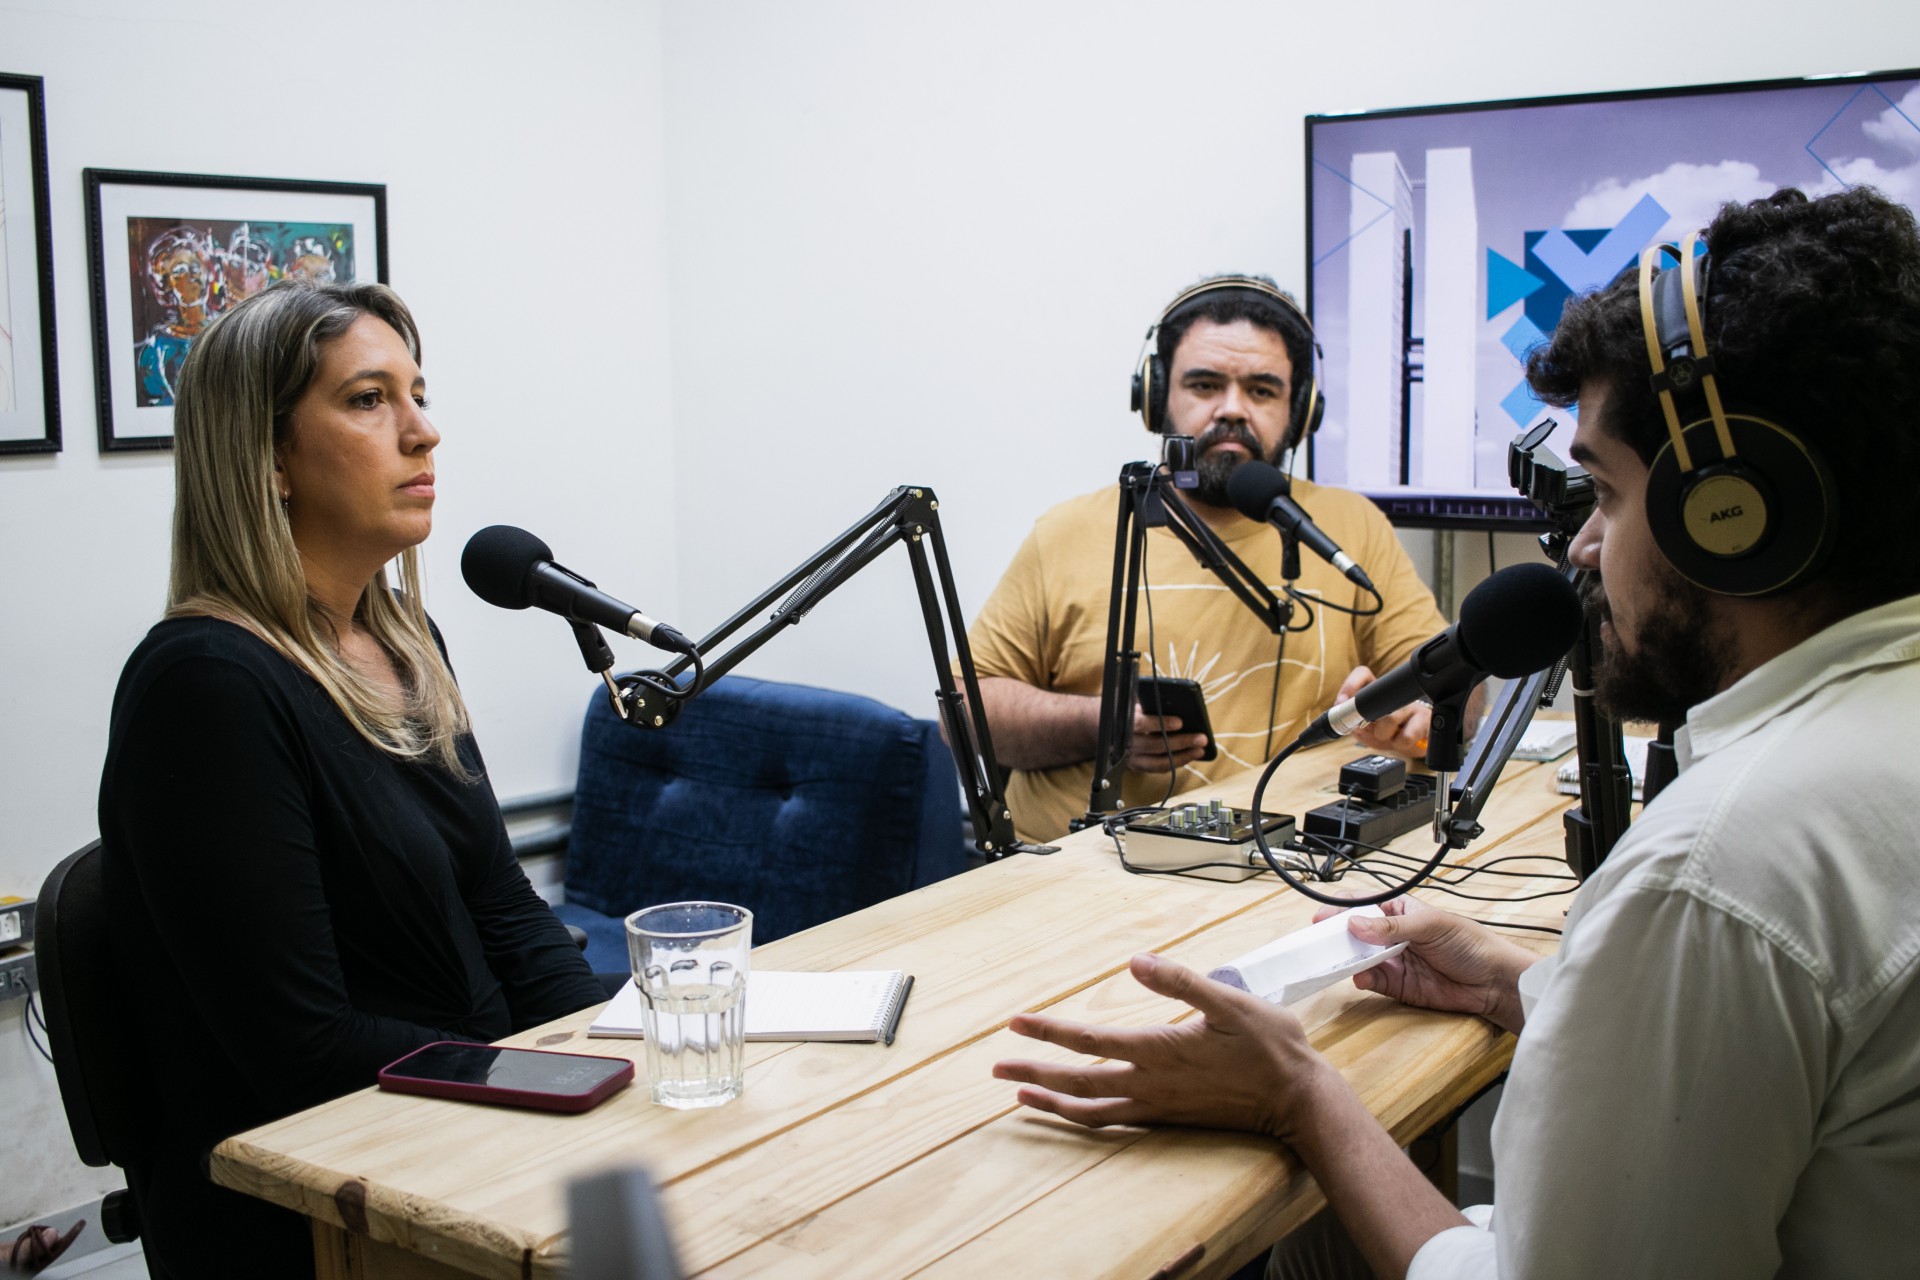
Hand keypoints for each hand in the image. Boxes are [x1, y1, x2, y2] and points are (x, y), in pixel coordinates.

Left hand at [992, 952, 1340, 1141]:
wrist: (1298, 1100)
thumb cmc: (1268, 1047)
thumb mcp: (1229, 1001)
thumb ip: (1181, 981)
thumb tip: (1137, 961)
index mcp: (1158, 1050)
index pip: (1088, 1040)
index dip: (1048, 1029)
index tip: (1014, 1023)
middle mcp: (1149, 1084)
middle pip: (1076, 1082)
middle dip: (1033, 1073)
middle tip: (997, 1069)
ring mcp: (1157, 1106)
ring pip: (1090, 1110)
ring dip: (1051, 1102)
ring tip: (1021, 1096)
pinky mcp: (1168, 1118)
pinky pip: (1112, 1121)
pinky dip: (1083, 1116)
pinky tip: (1074, 1110)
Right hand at [1126, 707, 1208, 774]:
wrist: (1110, 729)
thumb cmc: (1130, 713)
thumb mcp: (1137, 706)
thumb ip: (1151, 705)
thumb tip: (1177, 703)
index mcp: (1125, 723)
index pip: (1141, 723)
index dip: (1160, 723)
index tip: (1180, 722)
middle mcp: (1127, 743)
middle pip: (1154, 745)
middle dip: (1181, 742)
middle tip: (1201, 738)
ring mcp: (1132, 758)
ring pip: (1158, 761)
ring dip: (1182, 756)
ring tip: (1200, 750)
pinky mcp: (1138, 766)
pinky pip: (1160, 768)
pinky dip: (1176, 762)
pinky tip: (1190, 756)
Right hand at [1312, 898, 1536, 1032]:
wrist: (1493, 982)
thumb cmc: (1470, 943)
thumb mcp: (1430, 926)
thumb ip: (1391, 926)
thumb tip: (1356, 924)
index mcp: (1400, 910)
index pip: (1363, 905)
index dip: (1340, 909)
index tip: (1321, 917)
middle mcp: (1392, 935)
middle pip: (1355, 933)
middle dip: (1337, 937)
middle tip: (1320, 943)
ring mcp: (1394, 960)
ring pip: (1359, 958)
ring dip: (1348, 960)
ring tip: (1338, 961)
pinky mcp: (1398, 985)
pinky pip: (1372, 981)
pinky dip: (1363, 979)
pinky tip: (1361, 977)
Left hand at [1336, 665, 1432, 756]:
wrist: (1414, 743)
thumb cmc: (1387, 732)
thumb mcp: (1364, 728)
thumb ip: (1350, 720)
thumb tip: (1341, 711)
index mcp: (1375, 692)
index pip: (1362, 674)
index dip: (1351, 685)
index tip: (1342, 701)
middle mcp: (1393, 694)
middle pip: (1374, 702)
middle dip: (1367, 723)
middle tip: (1370, 729)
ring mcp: (1411, 704)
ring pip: (1390, 718)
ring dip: (1384, 735)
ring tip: (1388, 736)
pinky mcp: (1424, 719)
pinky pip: (1406, 735)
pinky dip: (1399, 744)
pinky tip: (1401, 740)